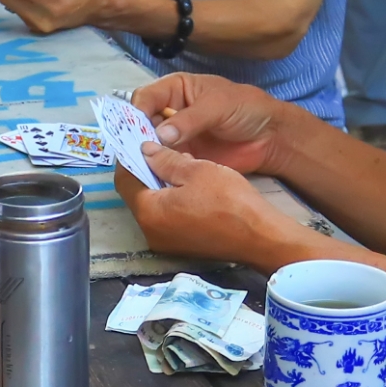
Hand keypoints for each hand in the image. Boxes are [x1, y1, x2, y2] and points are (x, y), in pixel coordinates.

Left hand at [119, 144, 283, 263]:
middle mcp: (150, 232)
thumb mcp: (196, 170)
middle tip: (161, 149)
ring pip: (153, 206)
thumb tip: (144, 150)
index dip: (130, 156)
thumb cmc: (229, 201)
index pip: (124, 179)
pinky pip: (167, 217)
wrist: (261, 237)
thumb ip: (165, 159)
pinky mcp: (181, 246)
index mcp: (148, 212)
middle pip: (137, 193)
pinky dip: (171, 200)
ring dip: (160, 185)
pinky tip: (188, 187)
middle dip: (146, 170)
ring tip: (178, 165)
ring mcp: (165, 242)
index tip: (142, 140)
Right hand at [135, 73, 282, 174]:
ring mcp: (175, 137)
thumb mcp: (217, 106)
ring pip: (150, 146)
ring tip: (145, 167)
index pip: (145, 98)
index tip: (134, 131)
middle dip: (137, 137)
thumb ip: (189, 120)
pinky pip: (164, 163)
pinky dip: (160, 169)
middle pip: (141, 123)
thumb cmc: (245, 109)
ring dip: (147, 155)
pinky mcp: (183, 157)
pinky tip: (159, 175)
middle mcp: (170, 112)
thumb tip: (160, 136)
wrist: (270, 136)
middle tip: (136, 153)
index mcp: (175, 90)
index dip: (136, 112)